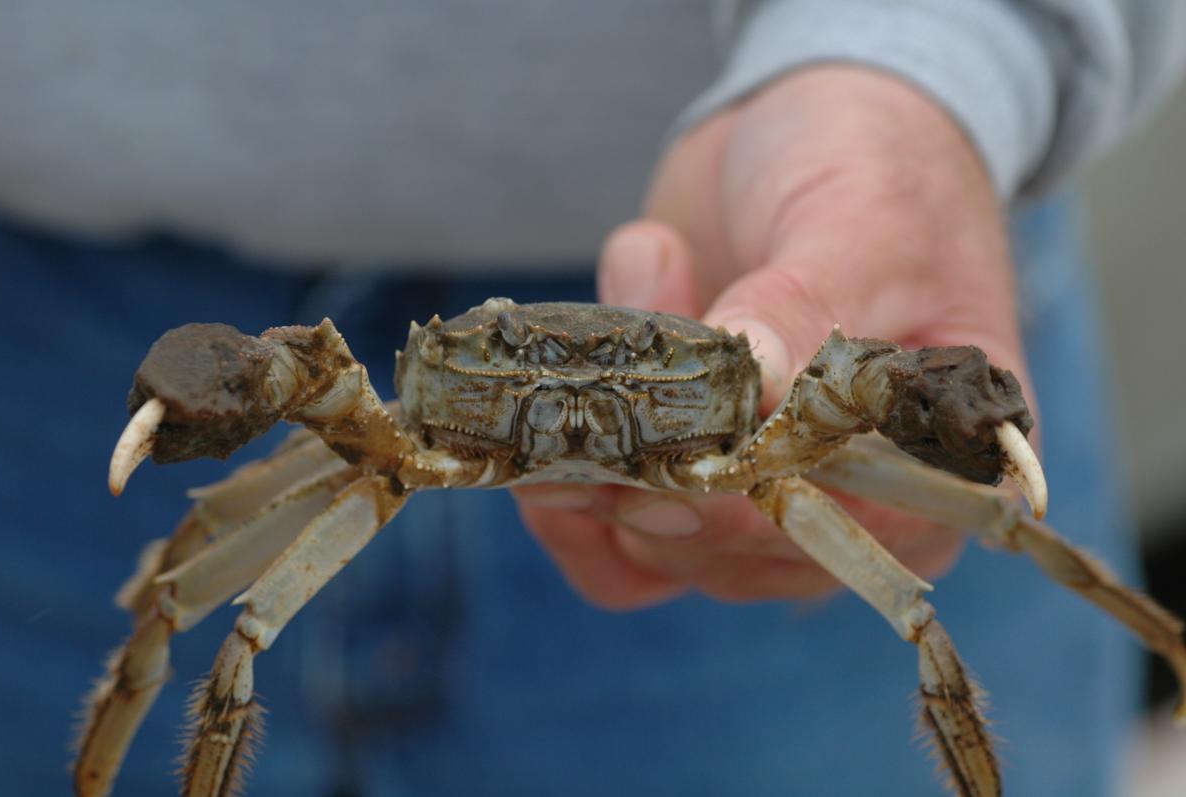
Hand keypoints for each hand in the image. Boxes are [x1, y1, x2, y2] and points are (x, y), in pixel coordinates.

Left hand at [514, 66, 1034, 608]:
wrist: (799, 133)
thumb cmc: (874, 168)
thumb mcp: (860, 222)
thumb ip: (806, 309)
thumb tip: (757, 385)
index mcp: (929, 464)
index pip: (830, 529)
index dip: (734, 502)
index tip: (659, 444)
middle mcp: (848, 506)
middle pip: (727, 549)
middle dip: (648, 469)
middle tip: (610, 369)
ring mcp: (753, 497)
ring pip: (654, 545)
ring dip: (600, 458)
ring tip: (604, 337)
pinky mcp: (681, 480)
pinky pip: (613, 552)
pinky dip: (566, 514)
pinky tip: (544, 429)